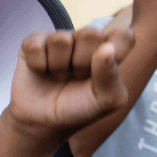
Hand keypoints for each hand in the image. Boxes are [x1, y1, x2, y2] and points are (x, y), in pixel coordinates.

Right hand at [0, 26, 133, 155]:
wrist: (43, 122)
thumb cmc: (79, 110)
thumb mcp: (106, 101)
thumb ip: (111, 76)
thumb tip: (106, 48)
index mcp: (109, 52)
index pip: (123, 35)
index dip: (117, 48)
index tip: (105, 71)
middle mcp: (84, 41)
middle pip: (91, 34)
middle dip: (83, 62)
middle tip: (78, 77)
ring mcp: (58, 40)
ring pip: (61, 40)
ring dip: (58, 65)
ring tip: (59, 76)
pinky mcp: (33, 43)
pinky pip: (36, 46)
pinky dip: (38, 65)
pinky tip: (42, 72)